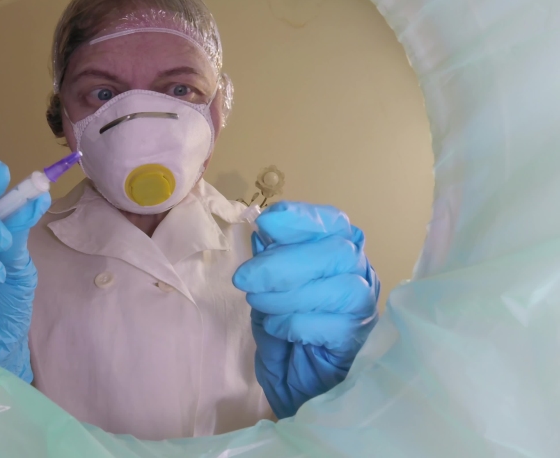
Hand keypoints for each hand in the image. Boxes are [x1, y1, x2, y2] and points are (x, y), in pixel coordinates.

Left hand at [232, 201, 379, 417]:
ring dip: (288, 295)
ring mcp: (364, 310)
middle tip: (245, 277)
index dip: (302, 219)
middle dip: (285, 261)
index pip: (333, 224)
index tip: (267, 222)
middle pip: (337, 251)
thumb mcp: (268, 295)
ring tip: (259, 304)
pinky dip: (297, 323)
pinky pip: (334, 324)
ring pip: (339, 286)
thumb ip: (268, 264)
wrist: (297, 391)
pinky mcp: (360, 343)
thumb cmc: (287, 338)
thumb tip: (262, 232)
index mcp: (338, 255)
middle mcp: (360, 276)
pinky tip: (279, 329)